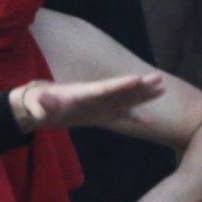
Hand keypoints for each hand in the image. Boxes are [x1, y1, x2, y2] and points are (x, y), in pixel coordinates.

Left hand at [11, 73, 163, 131]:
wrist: (40, 106)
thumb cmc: (39, 106)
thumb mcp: (39, 107)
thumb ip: (45, 103)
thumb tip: (45, 99)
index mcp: (84, 93)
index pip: (105, 88)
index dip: (120, 85)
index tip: (136, 79)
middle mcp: (96, 96)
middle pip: (122, 90)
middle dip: (140, 85)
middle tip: (159, 78)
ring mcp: (101, 105)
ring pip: (126, 99)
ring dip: (143, 95)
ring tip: (162, 89)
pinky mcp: (102, 114)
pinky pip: (122, 116)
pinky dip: (135, 118)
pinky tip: (150, 122)